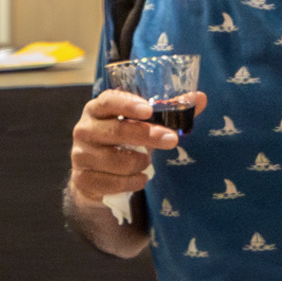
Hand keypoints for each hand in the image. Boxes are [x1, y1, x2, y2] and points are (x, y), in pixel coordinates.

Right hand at [69, 87, 181, 207]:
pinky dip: (133, 182)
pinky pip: (113, 183)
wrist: (96, 176)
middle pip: (116, 131)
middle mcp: (84, 129)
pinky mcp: (83, 179)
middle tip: (171, 140)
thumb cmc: (123, 142)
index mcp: (97, 109)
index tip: (149, 110)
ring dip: (140, 163)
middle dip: (147, 136)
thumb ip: (169, 111)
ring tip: (146, 162)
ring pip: (118, 161)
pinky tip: (141, 179)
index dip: (128, 104)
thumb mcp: (143, 125)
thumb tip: (200, 97)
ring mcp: (80, 155)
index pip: (108, 101)